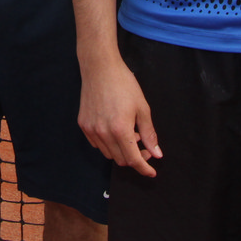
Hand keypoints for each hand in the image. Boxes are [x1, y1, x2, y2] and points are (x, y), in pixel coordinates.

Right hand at [79, 59, 160, 176]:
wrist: (100, 68)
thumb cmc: (124, 84)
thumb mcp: (142, 107)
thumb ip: (149, 133)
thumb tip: (156, 153)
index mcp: (121, 130)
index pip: (133, 159)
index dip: (144, 168)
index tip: (151, 172)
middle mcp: (104, 133)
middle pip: (121, 160)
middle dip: (135, 158)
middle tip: (143, 145)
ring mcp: (91, 130)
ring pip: (108, 154)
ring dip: (121, 150)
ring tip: (129, 133)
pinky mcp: (83, 125)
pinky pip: (97, 144)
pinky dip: (108, 143)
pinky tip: (114, 130)